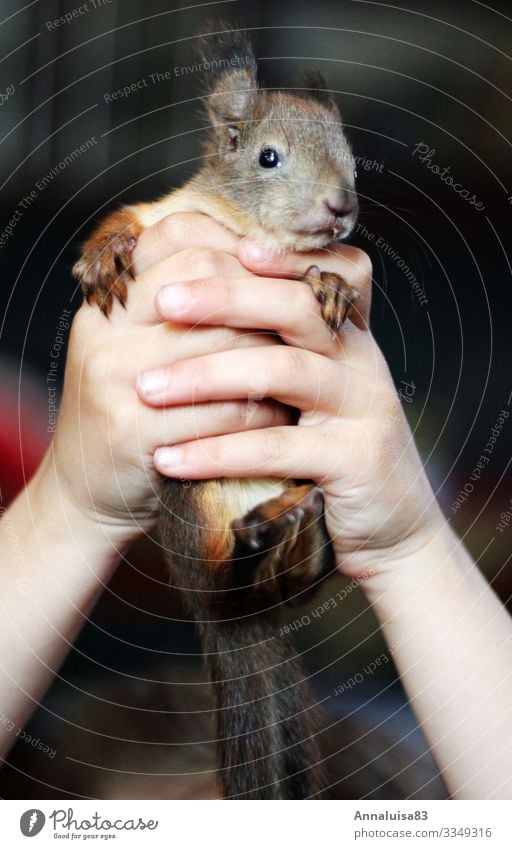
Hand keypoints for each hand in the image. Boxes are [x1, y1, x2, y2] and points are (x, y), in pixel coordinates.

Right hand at [42, 215, 289, 543]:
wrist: (85, 495)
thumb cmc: (130, 417)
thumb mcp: (138, 353)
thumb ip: (181, 312)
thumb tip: (258, 261)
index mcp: (109, 303)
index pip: (177, 238)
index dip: (236, 244)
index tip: (281, 270)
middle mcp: (103, 330)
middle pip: (204, 278)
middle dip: (263, 298)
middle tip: (304, 316)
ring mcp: (113, 378)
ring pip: (224, 345)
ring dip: (274, 356)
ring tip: (305, 366)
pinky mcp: (133, 431)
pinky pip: (224, 411)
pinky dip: (264, 413)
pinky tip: (283, 416)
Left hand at [138, 224, 445, 580]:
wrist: (394, 527)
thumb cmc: (332, 455)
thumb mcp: (311, 396)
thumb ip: (275, 354)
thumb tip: (195, 314)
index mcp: (346, 336)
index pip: (323, 271)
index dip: (277, 254)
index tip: (212, 249)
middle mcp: (360, 359)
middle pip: (297, 305)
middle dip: (225, 297)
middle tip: (162, 301)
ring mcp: (364, 406)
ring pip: (285, 369)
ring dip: (208, 375)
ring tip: (146, 388)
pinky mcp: (357, 458)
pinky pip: (280, 447)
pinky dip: (220, 451)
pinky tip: (170, 459)